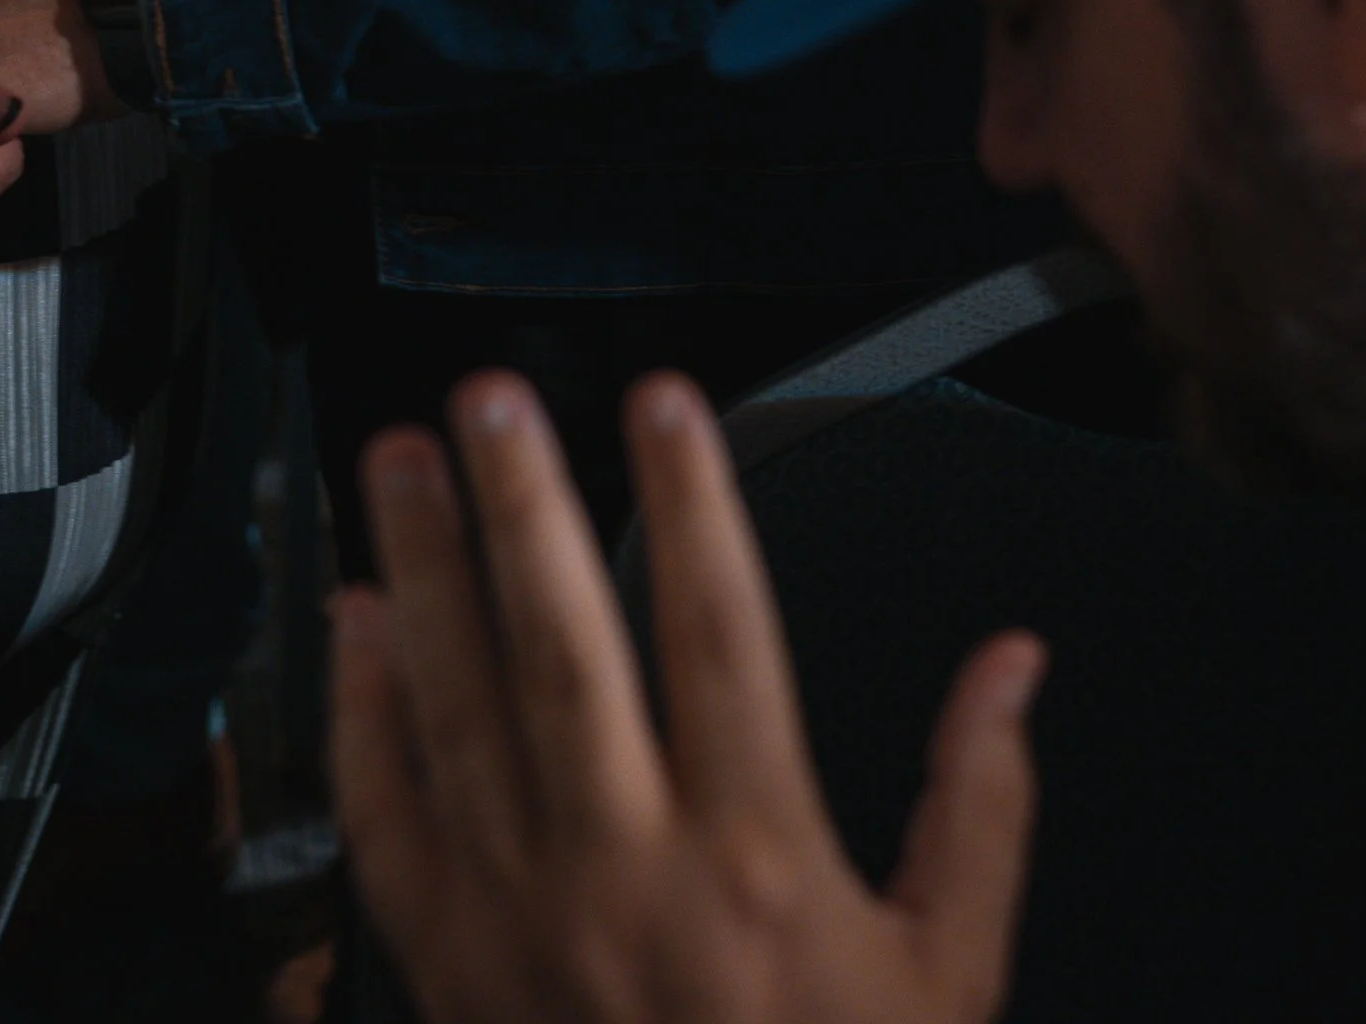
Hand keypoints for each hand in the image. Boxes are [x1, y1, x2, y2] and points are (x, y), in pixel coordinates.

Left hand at [333, 366, 1042, 1023]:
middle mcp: (629, 882)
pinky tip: (351, 623)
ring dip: (421, 579)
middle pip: (561, 659)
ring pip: (456, 718)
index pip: (721, 639)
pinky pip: (387, 827)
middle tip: (488, 400)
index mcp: (761, 868)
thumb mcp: (951, 982)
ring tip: (397, 462)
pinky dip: (360, 718)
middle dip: (523, 515)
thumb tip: (1014, 666)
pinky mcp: (449, 975)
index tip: (669, 402)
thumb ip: (981, 808)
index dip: (694, 508)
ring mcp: (522, 928)